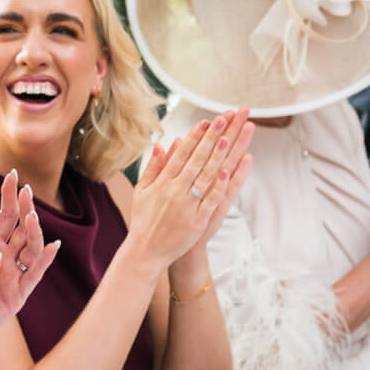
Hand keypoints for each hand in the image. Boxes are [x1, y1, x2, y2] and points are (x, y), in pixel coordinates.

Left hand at [0, 170, 56, 352]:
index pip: (6, 216)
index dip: (10, 196)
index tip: (13, 175)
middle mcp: (7, 257)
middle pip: (22, 228)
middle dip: (25, 209)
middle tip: (26, 190)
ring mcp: (15, 275)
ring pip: (31, 249)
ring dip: (34, 232)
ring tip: (32, 217)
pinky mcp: (18, 295)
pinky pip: (34, 275)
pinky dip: (44, 260)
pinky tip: (52, 246)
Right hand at [125, 108, 254, 269]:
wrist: (146, 251)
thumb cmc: (144, 220)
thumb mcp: (142, 191)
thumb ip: (153, 168)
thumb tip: (160, 145)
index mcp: (162, 182)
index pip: (181, 154)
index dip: (195, 136)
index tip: (207, 121)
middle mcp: (174, 190)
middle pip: (196, 159)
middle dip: (210, 138)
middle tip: (223, 119)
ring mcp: (187, 205)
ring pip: (205, 176)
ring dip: (217, 156)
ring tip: (228, 138)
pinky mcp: (197, 220)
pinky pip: (210, 200)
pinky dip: (218, 186)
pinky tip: (226, 171)